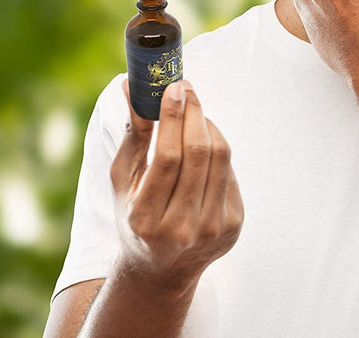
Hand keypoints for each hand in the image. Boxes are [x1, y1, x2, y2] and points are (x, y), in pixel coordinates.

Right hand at [110, 78, 243, 291]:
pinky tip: (205, 140)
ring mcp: (212, 228)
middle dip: (194, 113)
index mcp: (146, 219)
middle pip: (199, 153)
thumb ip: (132, 136)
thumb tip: (131, 87)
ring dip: (208, 125)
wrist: (161, 270)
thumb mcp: (124, 182)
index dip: (174, 118)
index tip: (174, 88)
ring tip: (194, 111)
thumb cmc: (135, 217)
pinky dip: (218, 147)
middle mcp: (181, 228)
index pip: (168, 157)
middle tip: (186, 88)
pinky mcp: (234, 224)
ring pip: (220, 158)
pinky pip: (230, 171)